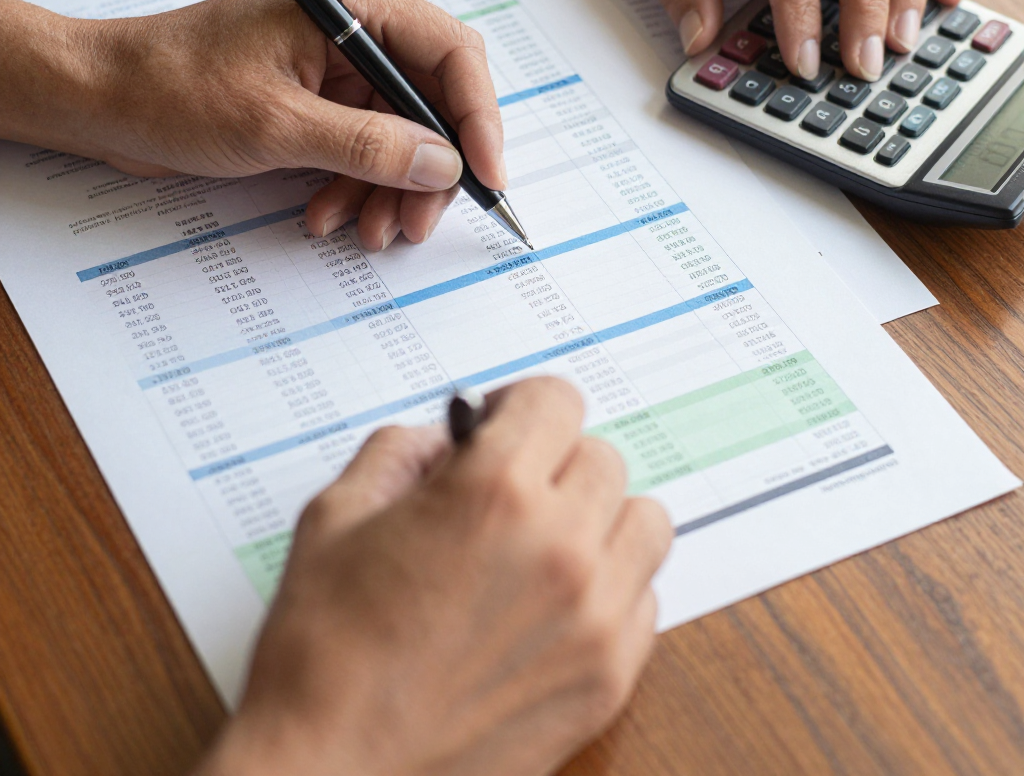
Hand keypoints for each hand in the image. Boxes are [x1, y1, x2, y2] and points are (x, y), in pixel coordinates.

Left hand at [0, 0, 503, 249]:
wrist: (104, 100)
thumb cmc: (173, 89)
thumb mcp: (278, 125)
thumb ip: (370, 145)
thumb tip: (445, 166)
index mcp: (351, 3)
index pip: (452, 55)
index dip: (480, 120)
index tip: (488, 178)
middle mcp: (354, 27)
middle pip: (432, 101)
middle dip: (429, 169)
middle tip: (416, 223)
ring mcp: (338, 65)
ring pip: (402, 134)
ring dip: (391, 188)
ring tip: (367, 230)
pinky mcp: (320, 99)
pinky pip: (365, 147)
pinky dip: (358, 185)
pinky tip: (330, 214)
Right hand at [194, 377, 671, 775]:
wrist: (331, 773)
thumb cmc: (324, 652)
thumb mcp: (337, 515)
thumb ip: (401, 451)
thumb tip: (447, 439)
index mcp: (493, 493)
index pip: (556, 400)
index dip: (520, 404)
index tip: (500, 424)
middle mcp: (559, 547)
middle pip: (603, 457)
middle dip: (554, 460)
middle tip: (512, 490)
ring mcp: (594, 616)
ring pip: (643, 521)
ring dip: (598, 517)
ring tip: (546, 542)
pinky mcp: (608, 678)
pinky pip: (644, 597)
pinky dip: (610, 585)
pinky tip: (554, 604)